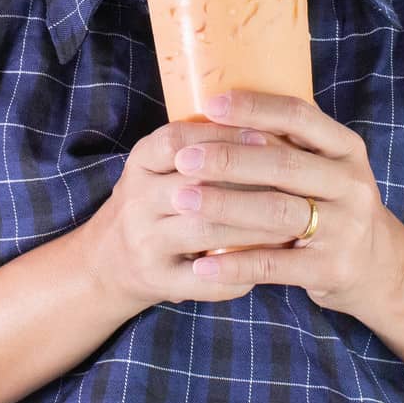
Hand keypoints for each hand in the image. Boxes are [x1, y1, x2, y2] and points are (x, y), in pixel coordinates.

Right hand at [82, 119, 306, 313]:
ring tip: (293, 223)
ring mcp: (144, 243)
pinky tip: (269, 264)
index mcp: (141, 163)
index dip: (223, 136)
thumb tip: (272, 122)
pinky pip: (204, 280)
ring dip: (255, 229)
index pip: (178, 140)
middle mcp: (136, 200)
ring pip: (207, 233)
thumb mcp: (160, 167)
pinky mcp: (157, 280)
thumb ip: (201, 146)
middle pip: (197, 187)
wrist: (107, 261)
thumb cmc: (153, 203)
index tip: (267, 136)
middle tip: (296, 184)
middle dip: (251, 185)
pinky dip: (239, 272)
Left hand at [173, 90, 403, 319]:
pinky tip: (202, 263)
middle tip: (184, 160)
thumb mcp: (326, 167)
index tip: (209, 106)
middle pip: (283, 164)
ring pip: (277, 212)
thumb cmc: (333, 206)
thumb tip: (217, 110)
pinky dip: (235, 264)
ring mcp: (345, 228)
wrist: (379, 267)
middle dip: (228, 159)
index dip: (254, 108)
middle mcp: (351, 184)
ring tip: (182, 201)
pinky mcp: (332, 268)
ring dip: (224, 206)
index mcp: (346, 149)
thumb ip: (288, 143)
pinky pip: (275, 265)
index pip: (299, 117)